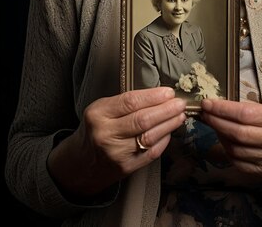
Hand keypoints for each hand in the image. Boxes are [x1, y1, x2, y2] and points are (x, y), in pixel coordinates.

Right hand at [47, 87, 185, 198]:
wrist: (81, 162)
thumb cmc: (96, 128)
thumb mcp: (102, 109)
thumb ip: (126, 102)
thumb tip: (159, 95)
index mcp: (99, 114)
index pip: (131, 102)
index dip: (153, 96)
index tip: (169, 92)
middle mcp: (106, 134)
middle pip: (143, 119)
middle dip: (166, 110)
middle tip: (180, 103)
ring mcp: (116, 154)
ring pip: (150, 136)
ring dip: (169, 124)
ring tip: (180, 115)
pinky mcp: (126, 168)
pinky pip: (151, 153)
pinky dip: (164, 141)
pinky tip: (170, 131)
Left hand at [200, 98, 261, 180]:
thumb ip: (255, 109)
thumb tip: (225, 106)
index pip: (245, 113)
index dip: (223, 109)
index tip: (208, 104)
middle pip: (238, 133)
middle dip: (216, 122)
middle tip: (205, 114)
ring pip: (236, 149)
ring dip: (220, 136)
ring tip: (214, 125)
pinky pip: (239, 163)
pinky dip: (228, 151)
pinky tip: (224, 141)